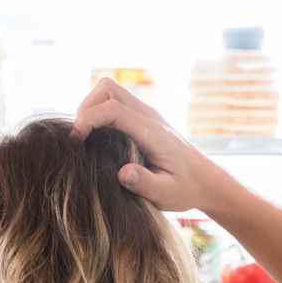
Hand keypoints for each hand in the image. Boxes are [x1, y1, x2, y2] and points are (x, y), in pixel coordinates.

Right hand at [71, 78, 221, 211]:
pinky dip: (98, 113)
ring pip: (109, 91)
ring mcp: (145, 114)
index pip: (114, 109)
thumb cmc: (186, 189)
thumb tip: (123, 173)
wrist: (205, 181)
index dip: (88, 119)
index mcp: (153, 132)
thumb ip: (144, 184)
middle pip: (107, 89)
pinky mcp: (142, 119)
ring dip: (91, 108)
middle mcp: (149, 116)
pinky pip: (114, 103)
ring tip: (84, 138)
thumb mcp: (166, 194)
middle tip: (78, 138)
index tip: (76, 141)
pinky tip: (96, 139)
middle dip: (86, 108)